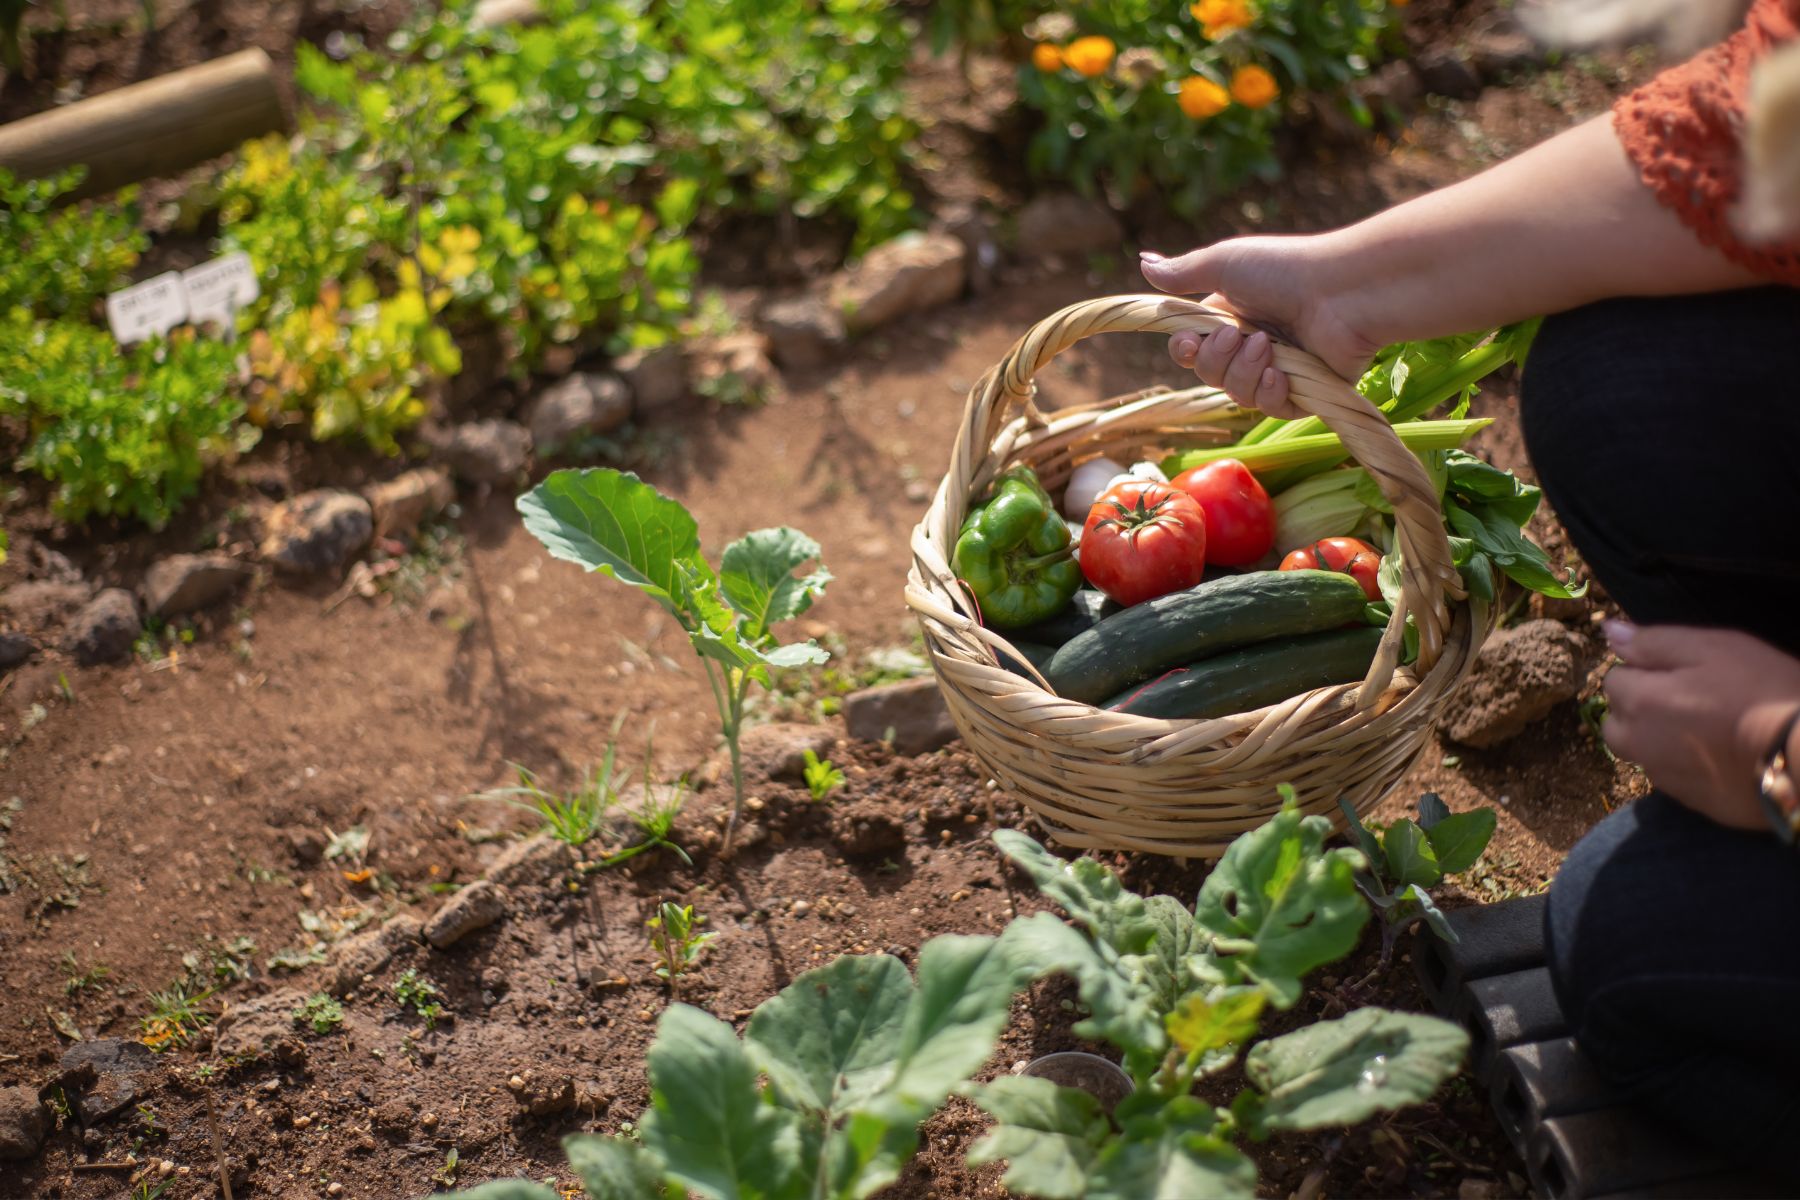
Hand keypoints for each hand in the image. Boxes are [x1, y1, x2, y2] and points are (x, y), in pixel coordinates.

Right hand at [1139, 234, 1383, 417]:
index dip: (1184, 351)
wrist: (1343, 291)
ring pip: (1236, 394)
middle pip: (1209, 375)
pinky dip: (1270, 393)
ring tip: (1268, 347)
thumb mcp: (1225, 263)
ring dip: (1244, 373)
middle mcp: (1252, 345)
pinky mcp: (1305, 392)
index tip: (1188, 343)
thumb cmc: (1285, 270)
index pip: (1191, 349)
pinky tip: (1280, 375)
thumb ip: (1182, 273)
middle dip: (1216, 360)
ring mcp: (1278, 370)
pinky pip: (1270, 409)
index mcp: (1231, 317)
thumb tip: (1143, 262)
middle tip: (1238, 336)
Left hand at [1602, 621, 1799, 831]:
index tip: (1679, 671)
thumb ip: (1653, 641)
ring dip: (1656, 740)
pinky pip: (1673, 779)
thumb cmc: (1762, 690)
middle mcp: (1640, 745)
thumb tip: (1609, 631)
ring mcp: (1666, 779)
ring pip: (1641, 754)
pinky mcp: (1693, 803)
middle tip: (1685, 700)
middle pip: (1617, 723)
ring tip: (1702, 728)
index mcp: (1640, 703)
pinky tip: (1718, 756)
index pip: (1614, 681)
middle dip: (1637, 710)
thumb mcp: (1712, 648)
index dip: (1643, 671)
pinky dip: (1683, 766)